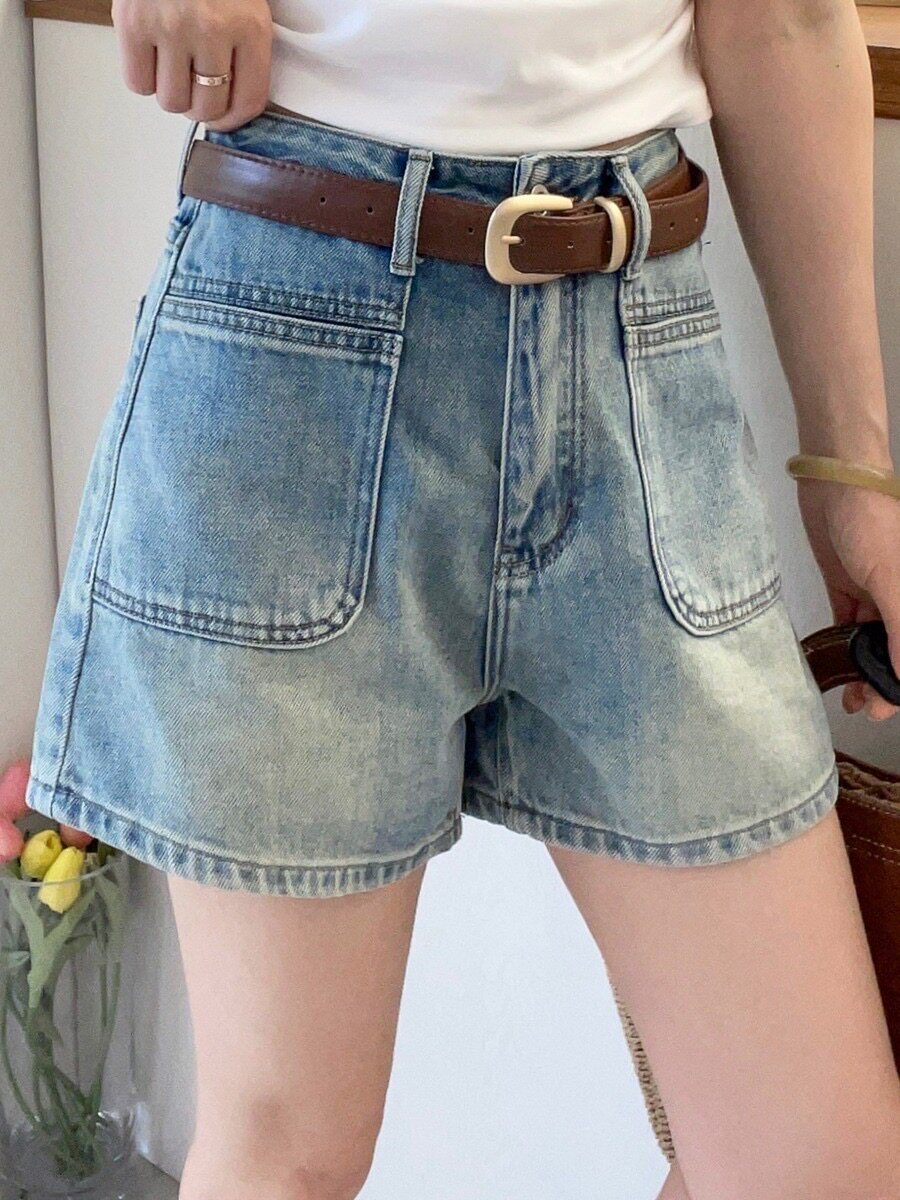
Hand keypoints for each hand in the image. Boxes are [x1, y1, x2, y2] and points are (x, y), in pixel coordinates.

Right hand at [111, 0, 272, 131]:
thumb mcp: (244, 2)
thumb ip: (243, 46)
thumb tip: (231, 102)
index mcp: (249, 26)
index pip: (249, 101)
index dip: (234, 119)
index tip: (225, 115)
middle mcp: (212, 30)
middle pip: (207, 108)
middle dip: (200, 105)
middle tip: (193, 85)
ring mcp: (171, 28)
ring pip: (171, 101)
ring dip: (170, 92)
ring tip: (171, 66)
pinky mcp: (133, 23)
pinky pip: (137, 83)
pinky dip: (142, 77)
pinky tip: (149, 56)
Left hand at [796, 472, 899, 719]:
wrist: (832, 481)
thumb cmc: (872, 520)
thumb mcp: (892, 580)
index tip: (885, 707)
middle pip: (895, 647)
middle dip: (882, 680)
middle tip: (863, 707)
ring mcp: (874, 590)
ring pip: (870, 641)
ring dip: (860, 669)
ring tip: (848, 697)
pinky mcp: (845, 584)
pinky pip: (845, 623)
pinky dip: (840, 646)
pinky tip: (832, 669)